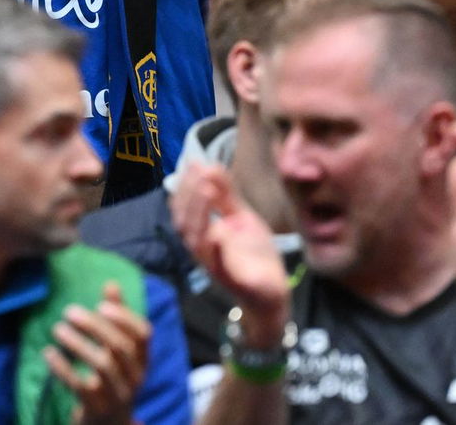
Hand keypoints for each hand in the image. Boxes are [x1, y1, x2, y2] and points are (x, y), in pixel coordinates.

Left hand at [43, 282, 150, 424]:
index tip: (101, 304)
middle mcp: (135, 377)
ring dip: (77, 344)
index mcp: (142, 360)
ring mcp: (118, 395)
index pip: (143, 334)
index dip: (125, 317)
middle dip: (94, 325)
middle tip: (68, 311)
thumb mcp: (118, 352)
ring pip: (102, 365)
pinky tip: (48, 353)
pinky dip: (62, 368)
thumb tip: (112, 283)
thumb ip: (116, 318)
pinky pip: (81, 386)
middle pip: (120, 347)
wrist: (108, 424)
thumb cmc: (112, 378)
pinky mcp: (98, 409)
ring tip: (57, 329)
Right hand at [173, 163, 289, 345]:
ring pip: (195, 240)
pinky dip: (215, 249)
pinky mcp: (232, 280)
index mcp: (203, 232)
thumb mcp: (242, 217)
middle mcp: (202, 248)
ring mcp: (215, 264)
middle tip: (200, 173)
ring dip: (198, 214)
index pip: (183, 207)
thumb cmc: (253, 254)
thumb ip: (226, 194)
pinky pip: (218, 266)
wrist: (272, 292)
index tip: (193, 163)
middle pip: (183, 222)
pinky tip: (217, 233)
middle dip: (189, 195)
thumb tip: (208, 165)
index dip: (185, 185)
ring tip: (206, 189)